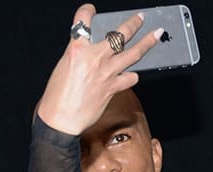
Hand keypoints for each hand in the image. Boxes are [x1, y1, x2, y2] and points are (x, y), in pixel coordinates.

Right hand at [37, 4, 162, 134]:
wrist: (61, 120)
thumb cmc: (57, 97)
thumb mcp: (63, 66)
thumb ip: (79, 55)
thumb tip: (89, 51)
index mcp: (77, 49)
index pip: (83, 20)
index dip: (87, 11)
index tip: (90, 10)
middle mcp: (94, 57)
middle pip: (119, 34)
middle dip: (133, 23)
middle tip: (141, 18)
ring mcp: (107, 72)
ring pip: (134, 53)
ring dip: (147, 42)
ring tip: (156, 35)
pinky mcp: (113, 88)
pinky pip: (130, 78)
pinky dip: (132, 76)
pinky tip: (131, 75)